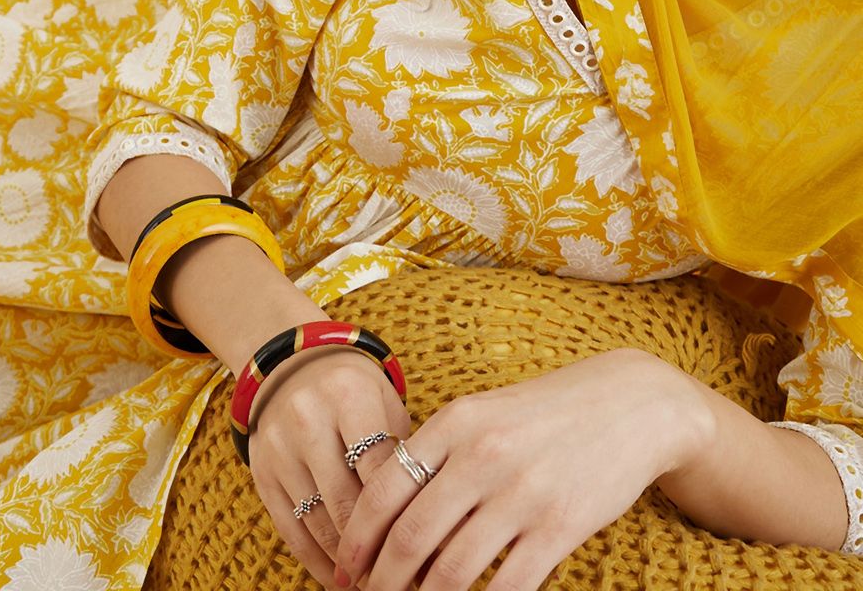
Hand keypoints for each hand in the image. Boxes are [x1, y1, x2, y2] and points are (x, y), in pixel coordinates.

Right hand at [246, 343, 414, 590]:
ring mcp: (280, 447)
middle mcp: (308, 418)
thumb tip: (444, 524)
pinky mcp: (262, 473)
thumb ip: (405, 457)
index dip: (407, 517)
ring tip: (379, 583)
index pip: (381, 471)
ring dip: (351, 564)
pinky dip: (319, 563)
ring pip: (320, 523)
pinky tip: (342, 579)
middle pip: (349, 502)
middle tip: (406, 578)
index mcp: (348, 395)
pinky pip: (292, 531)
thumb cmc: (356, 394)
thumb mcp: (386, 406)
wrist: (295, 367)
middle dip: (380, 550)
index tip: (431, 552)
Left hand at [333, 347, 704, 590]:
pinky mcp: (560, 527)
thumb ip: (439, 454)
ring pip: (451, 571)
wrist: (630, 403)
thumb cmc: (545, 413)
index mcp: (455, 422)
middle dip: (382, 580)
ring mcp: (521, 493)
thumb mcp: (483, 413)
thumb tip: (386, 513)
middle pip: (410, 537)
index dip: (357, 538)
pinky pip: (507, 587)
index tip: (345, 568)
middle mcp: (481, 455)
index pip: (384, 489)